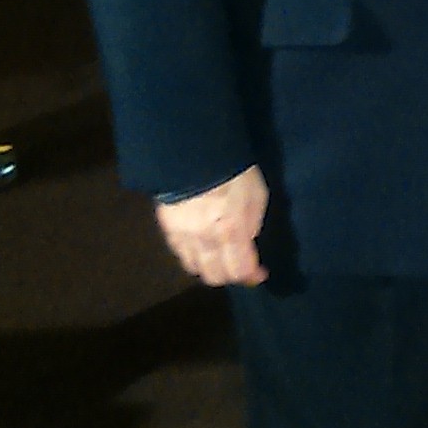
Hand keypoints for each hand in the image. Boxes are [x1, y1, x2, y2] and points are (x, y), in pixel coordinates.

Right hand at [155, 165, 269, 285]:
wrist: (193, 151)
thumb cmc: (233, 171)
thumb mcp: (256, 195)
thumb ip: (252, 223)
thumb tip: (247, 240)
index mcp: (231, 231)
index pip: (240, 270)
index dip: (252, 276)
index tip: (260, 273)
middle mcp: (205, 240)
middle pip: (215, 276)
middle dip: (230, 275)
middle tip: (239, 264)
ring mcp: (183, 236)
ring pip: (194, 268)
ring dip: (209, 267)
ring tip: (219, 256)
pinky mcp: (167, 227)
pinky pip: (179, 252)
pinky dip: (192, 254)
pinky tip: (200, 245)